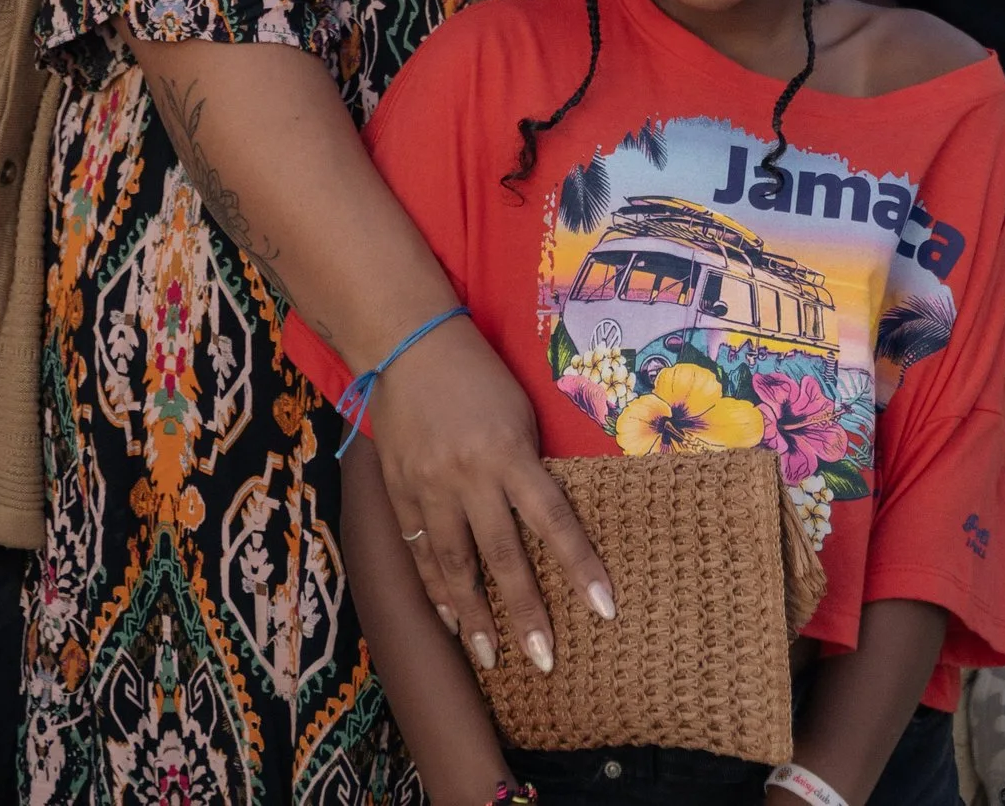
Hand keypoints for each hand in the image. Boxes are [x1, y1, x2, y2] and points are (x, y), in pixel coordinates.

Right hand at [367, 313, 612, 680]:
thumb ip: (527, 466)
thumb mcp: (518, 412)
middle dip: (525, 612)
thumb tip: (543, 522)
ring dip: (473, 615)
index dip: (581, 567)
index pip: (554, 520)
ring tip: (489, 658)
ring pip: (454, 564)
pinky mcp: (399, 489)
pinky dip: (434, 586)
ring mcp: (429, 486)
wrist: (407, 342)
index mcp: (509, 452)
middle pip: (502, 556)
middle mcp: (469, 475)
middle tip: (544, 661)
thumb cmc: (477, 372)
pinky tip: (448, 617)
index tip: (606, 609)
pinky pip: (418, 549)